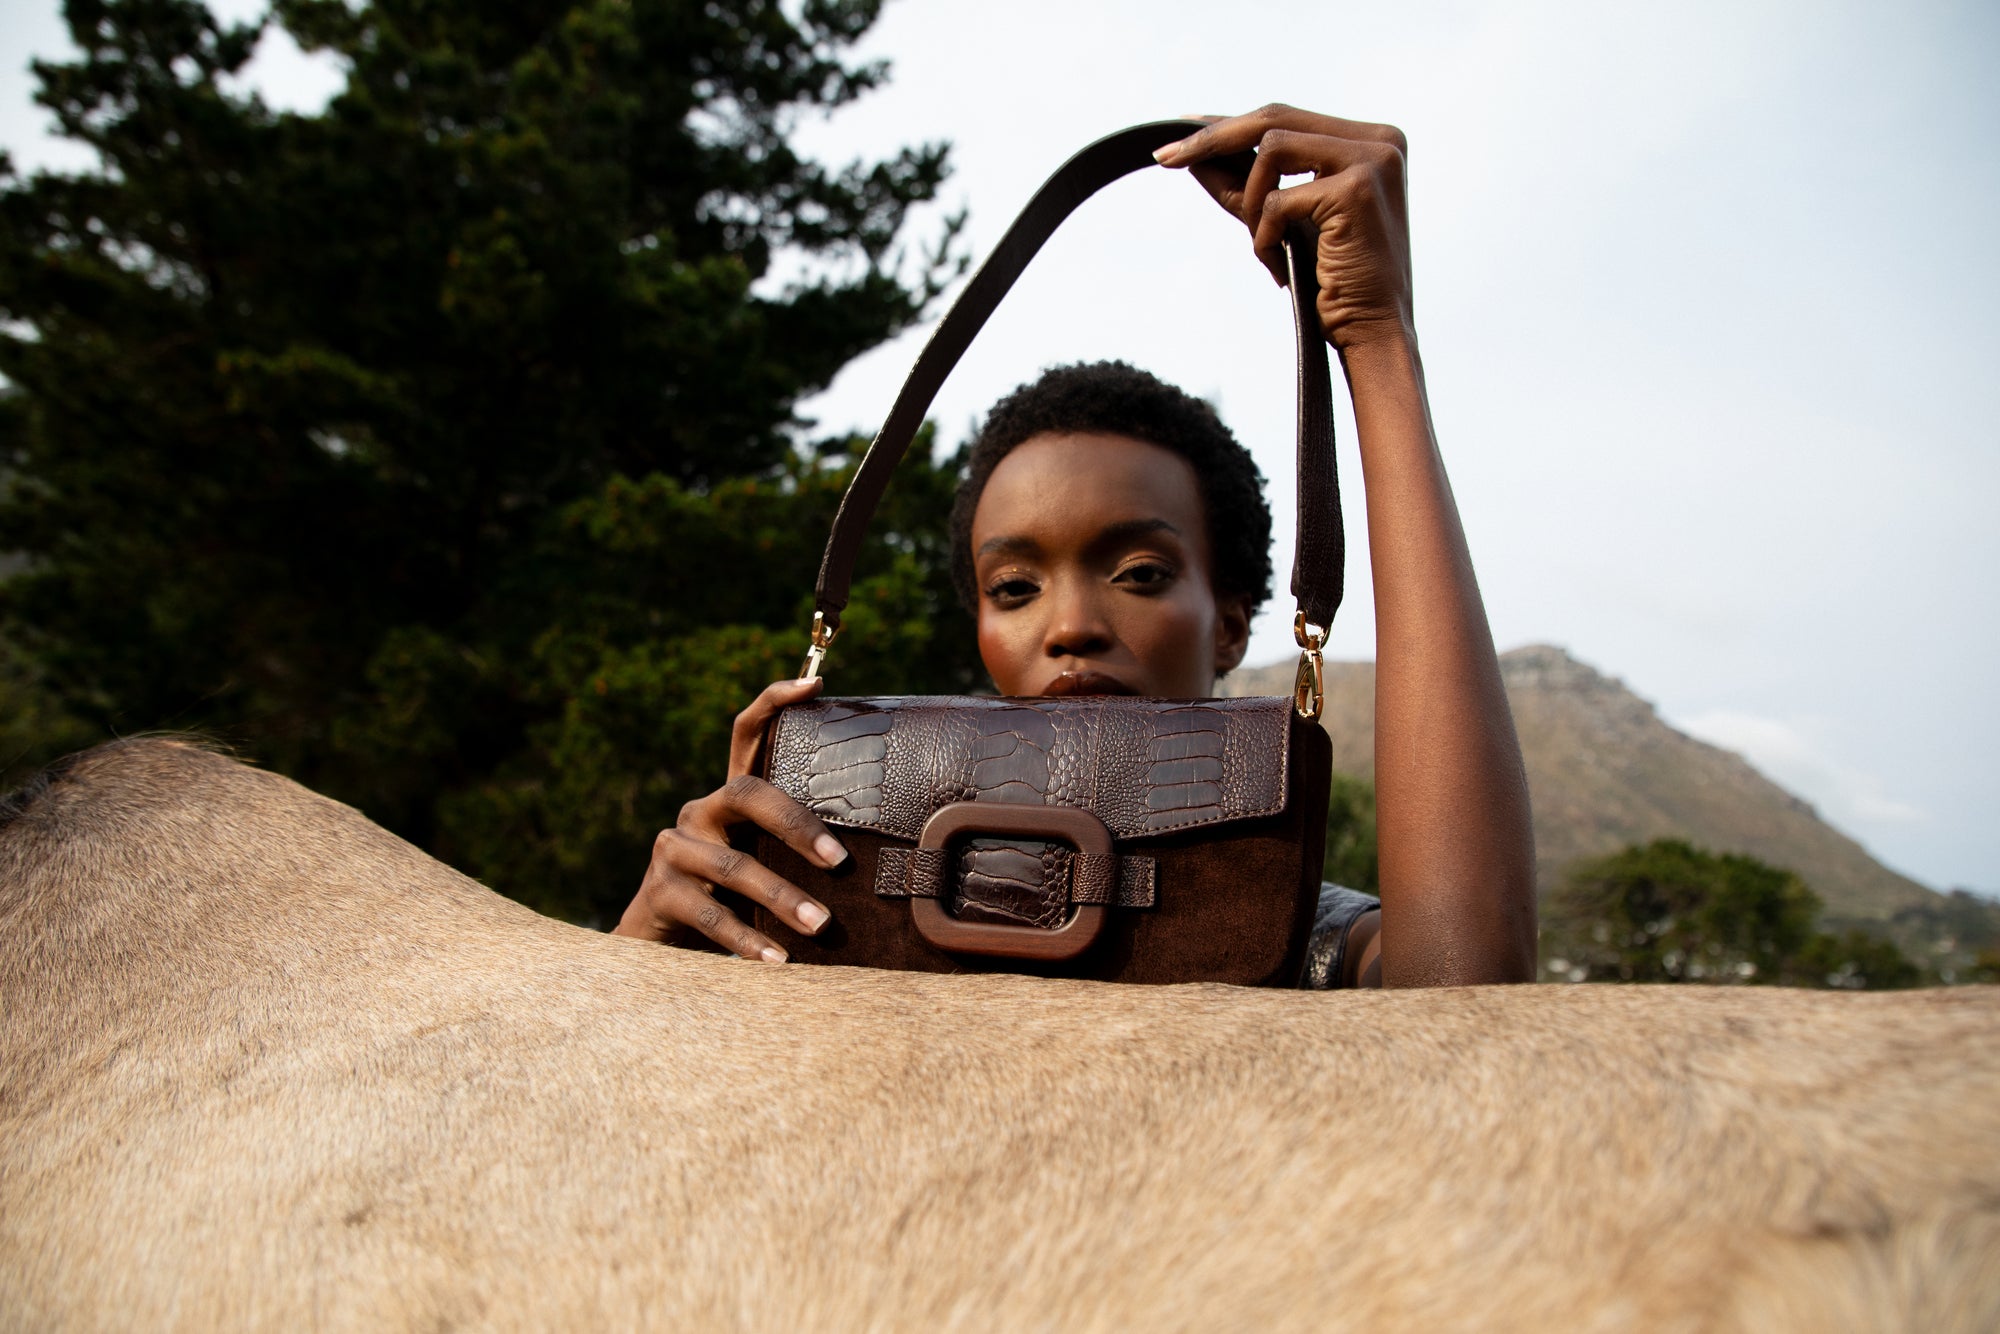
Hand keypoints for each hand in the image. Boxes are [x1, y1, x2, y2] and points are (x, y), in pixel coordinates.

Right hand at [613, 676, 844, 959]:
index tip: (815, 684)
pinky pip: (709, 913)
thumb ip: (800, 851)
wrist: (661, 942)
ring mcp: (675, 847)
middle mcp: (701, 810)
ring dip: (782, 897)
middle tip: (840, 862)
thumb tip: (884, 856)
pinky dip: (748, 939)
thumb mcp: (768, 864)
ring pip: (734, 865)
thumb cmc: (736, 899)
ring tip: (821, 926)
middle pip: (748, 793)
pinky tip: (779, 960)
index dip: (774, 702)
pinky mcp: (660, 890)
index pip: (748, 734)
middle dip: (797, 824)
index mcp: (732, 798)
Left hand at [1154, 105, 1412, 352]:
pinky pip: (1277, 200)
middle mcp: (1381, 140)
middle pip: (1275, 118)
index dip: (1230, 125)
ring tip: (1264, 246)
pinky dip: (1265, 236)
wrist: (1374, 332)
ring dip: (1251, 203)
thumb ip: (1253, 186)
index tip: (1182, 134)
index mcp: (1372, 140)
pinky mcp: (1356, 190)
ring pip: (1271, 150)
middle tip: (1166, 158)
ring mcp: (1373, 161)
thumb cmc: (1336, 283)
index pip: (1287, 118)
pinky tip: (1280, 266)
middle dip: (1213, 138)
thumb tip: (1197, 156)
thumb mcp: (1291, 221)